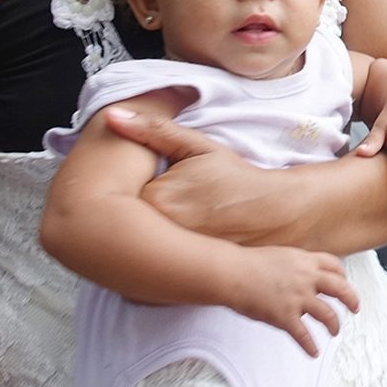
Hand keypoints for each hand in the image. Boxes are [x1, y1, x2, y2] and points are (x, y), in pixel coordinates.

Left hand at [105, 106, 290, 244]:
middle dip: (137, 201)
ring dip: (145, 225)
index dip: (136, 178)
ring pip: (136, 234)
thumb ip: (153, 130)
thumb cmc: (238, 179)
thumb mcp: (198, 147)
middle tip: (176, 197)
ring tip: (183, 214)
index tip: (159, 177)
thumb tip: (112, 115)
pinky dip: (159, 246)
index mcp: (155, 197)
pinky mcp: (177, 271)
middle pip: (123, 213)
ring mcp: (167, 255)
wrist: (275, 214)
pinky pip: (152, 255)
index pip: (119, 186)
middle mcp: (157, 231)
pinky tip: (183, 234)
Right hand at [221, 245, 358, 356]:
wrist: (231, 273)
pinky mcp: (285, 316)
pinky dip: (311, 346)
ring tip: (335, 332)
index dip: (343, 276)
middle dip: (352, 300)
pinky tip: (313, 353)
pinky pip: (304, 335)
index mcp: (305, 261)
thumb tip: (302, 270)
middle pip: (341, 289)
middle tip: (355, 309)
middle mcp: (306, 278)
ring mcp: (297, 298)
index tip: (345, 283)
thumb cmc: (249, 264)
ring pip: (328, 314)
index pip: (335, 266)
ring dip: (334, 325)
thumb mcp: (281, 255)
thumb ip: (296, 264)